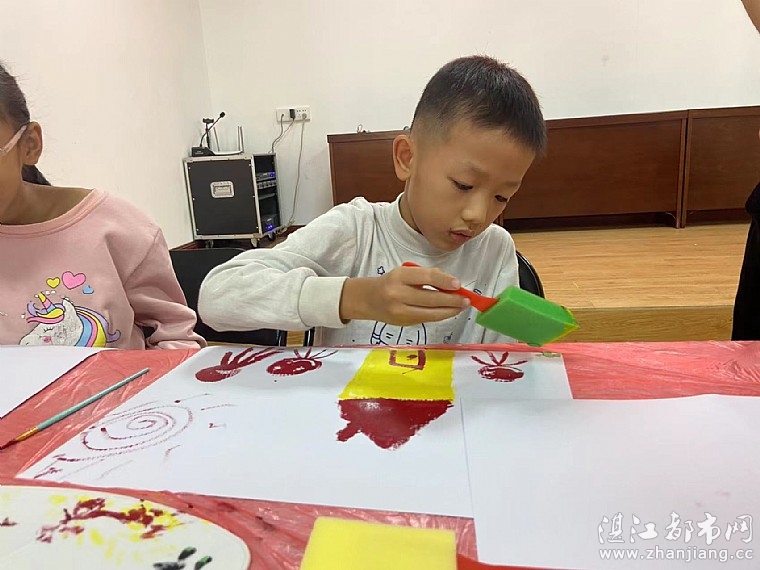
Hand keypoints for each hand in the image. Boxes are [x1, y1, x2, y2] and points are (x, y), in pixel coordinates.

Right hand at [339, 265, 468, 324]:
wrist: (368, 299)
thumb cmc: (391, 283)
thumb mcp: (405, 273)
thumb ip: (426, 276)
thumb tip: (451, 284)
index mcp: (399, 276)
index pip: (426, 277)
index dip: (444, 281)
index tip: (458, 285)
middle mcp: (397, 294)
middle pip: (430, 298)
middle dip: (451, 300)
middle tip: (466, 300)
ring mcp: (400, 311)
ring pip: (430, 313)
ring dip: (449, 311)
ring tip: (461, 307)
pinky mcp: (403, 323)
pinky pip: (426, 319)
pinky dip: (439, 315)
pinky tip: (448, 311)